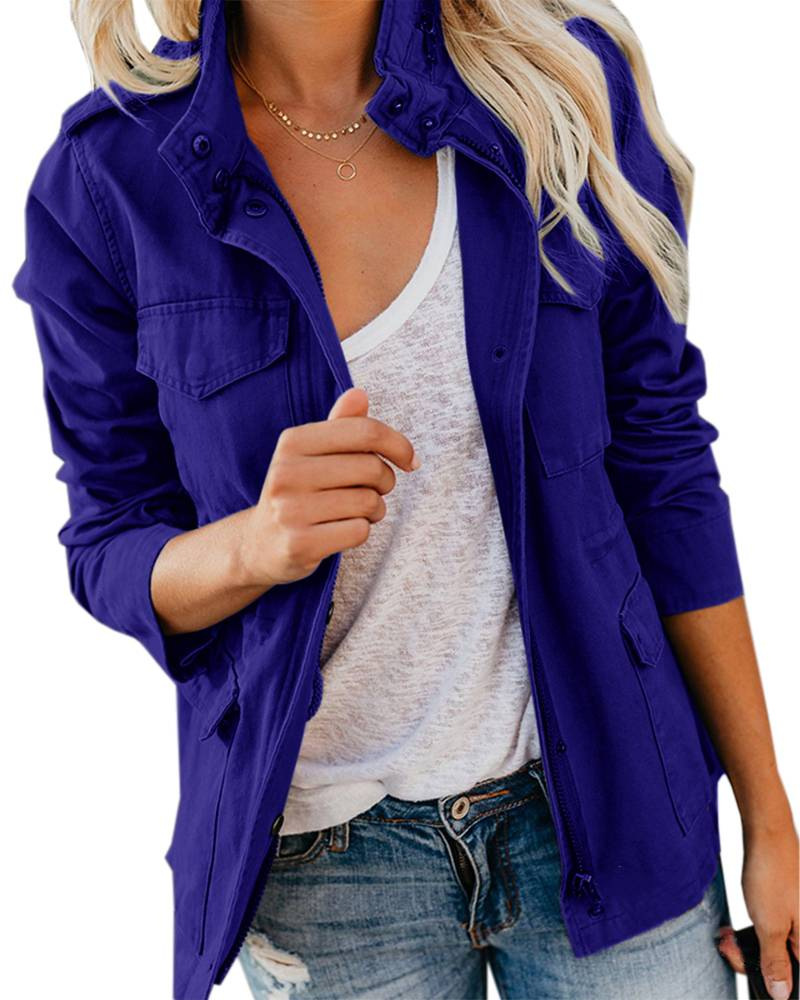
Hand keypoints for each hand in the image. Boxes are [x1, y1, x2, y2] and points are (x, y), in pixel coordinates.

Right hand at [238, 386, 419, 587]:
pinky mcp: (299, 544)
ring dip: (375, 510)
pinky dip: (361, 532)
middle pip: (371, 468)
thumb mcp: (311, 454)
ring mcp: (290, 511)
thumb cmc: (298, 493)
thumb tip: (360, 394)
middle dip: (385, 481)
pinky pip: (359, 532)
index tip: (410, 460)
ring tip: (358, 512)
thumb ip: (340, 425)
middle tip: (374, 491)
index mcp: (292, 442)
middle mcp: (286, 473)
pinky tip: (343, 531)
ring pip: (368, 502)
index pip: (364, 431)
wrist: (259, 545)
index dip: (398, 445)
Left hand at [716, 807, 798, 999]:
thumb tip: (781, 994)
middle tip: (728, 946)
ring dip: (749, 947)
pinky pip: (773, 931)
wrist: (768, 832)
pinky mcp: (790, 908)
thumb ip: (775, 962)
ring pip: (774, 947)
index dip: (767, 979)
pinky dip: (754, 932)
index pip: (794, 980)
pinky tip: (735, 929)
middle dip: (751, 960)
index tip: (740, 961)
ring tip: (728, 937)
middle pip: (783, 965)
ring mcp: (799, 919)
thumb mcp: (770, 925)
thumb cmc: (773, 874)